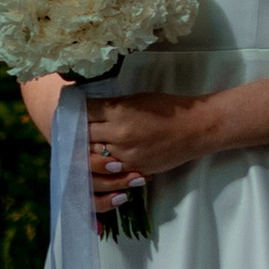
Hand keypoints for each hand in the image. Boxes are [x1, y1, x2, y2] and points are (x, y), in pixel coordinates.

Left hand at [87, 95, 207, 216]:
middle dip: (79, 131)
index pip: (85, 112)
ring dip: (89, 150)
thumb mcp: (137, 99)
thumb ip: (113, 106)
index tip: (73, 111)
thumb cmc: (168, 109)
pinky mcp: (133, 168)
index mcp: (118, 112)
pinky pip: (109, 169)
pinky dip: (104, 164)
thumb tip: (91, 109)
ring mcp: (124, 155)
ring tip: (88, 144)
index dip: (76, 111)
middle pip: (84, 135)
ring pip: (93, 155)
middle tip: (75, 129)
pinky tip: (103, 158)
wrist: (195, 129)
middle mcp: (117, 135)